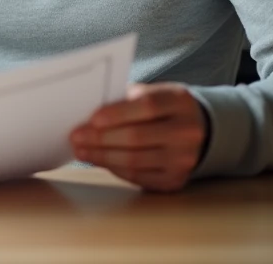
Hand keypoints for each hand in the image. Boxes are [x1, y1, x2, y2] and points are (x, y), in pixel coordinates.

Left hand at [69, 83, 207, 191]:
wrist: (195, 128)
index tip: (92, 120)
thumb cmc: (163, 108)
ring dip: (102, 156)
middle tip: (76, 137)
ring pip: (135, 160)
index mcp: (179, 101)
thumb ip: (125, 98)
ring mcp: (183, 158)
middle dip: (101, 138)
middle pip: (137, 136)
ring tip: (82, 150)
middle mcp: (187, 131)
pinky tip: (100, 160)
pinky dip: (114, 168)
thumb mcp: (152, 92)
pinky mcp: (175, 179)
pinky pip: (138, 176)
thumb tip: (88, 111)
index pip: (147, 106)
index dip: (117, 114)